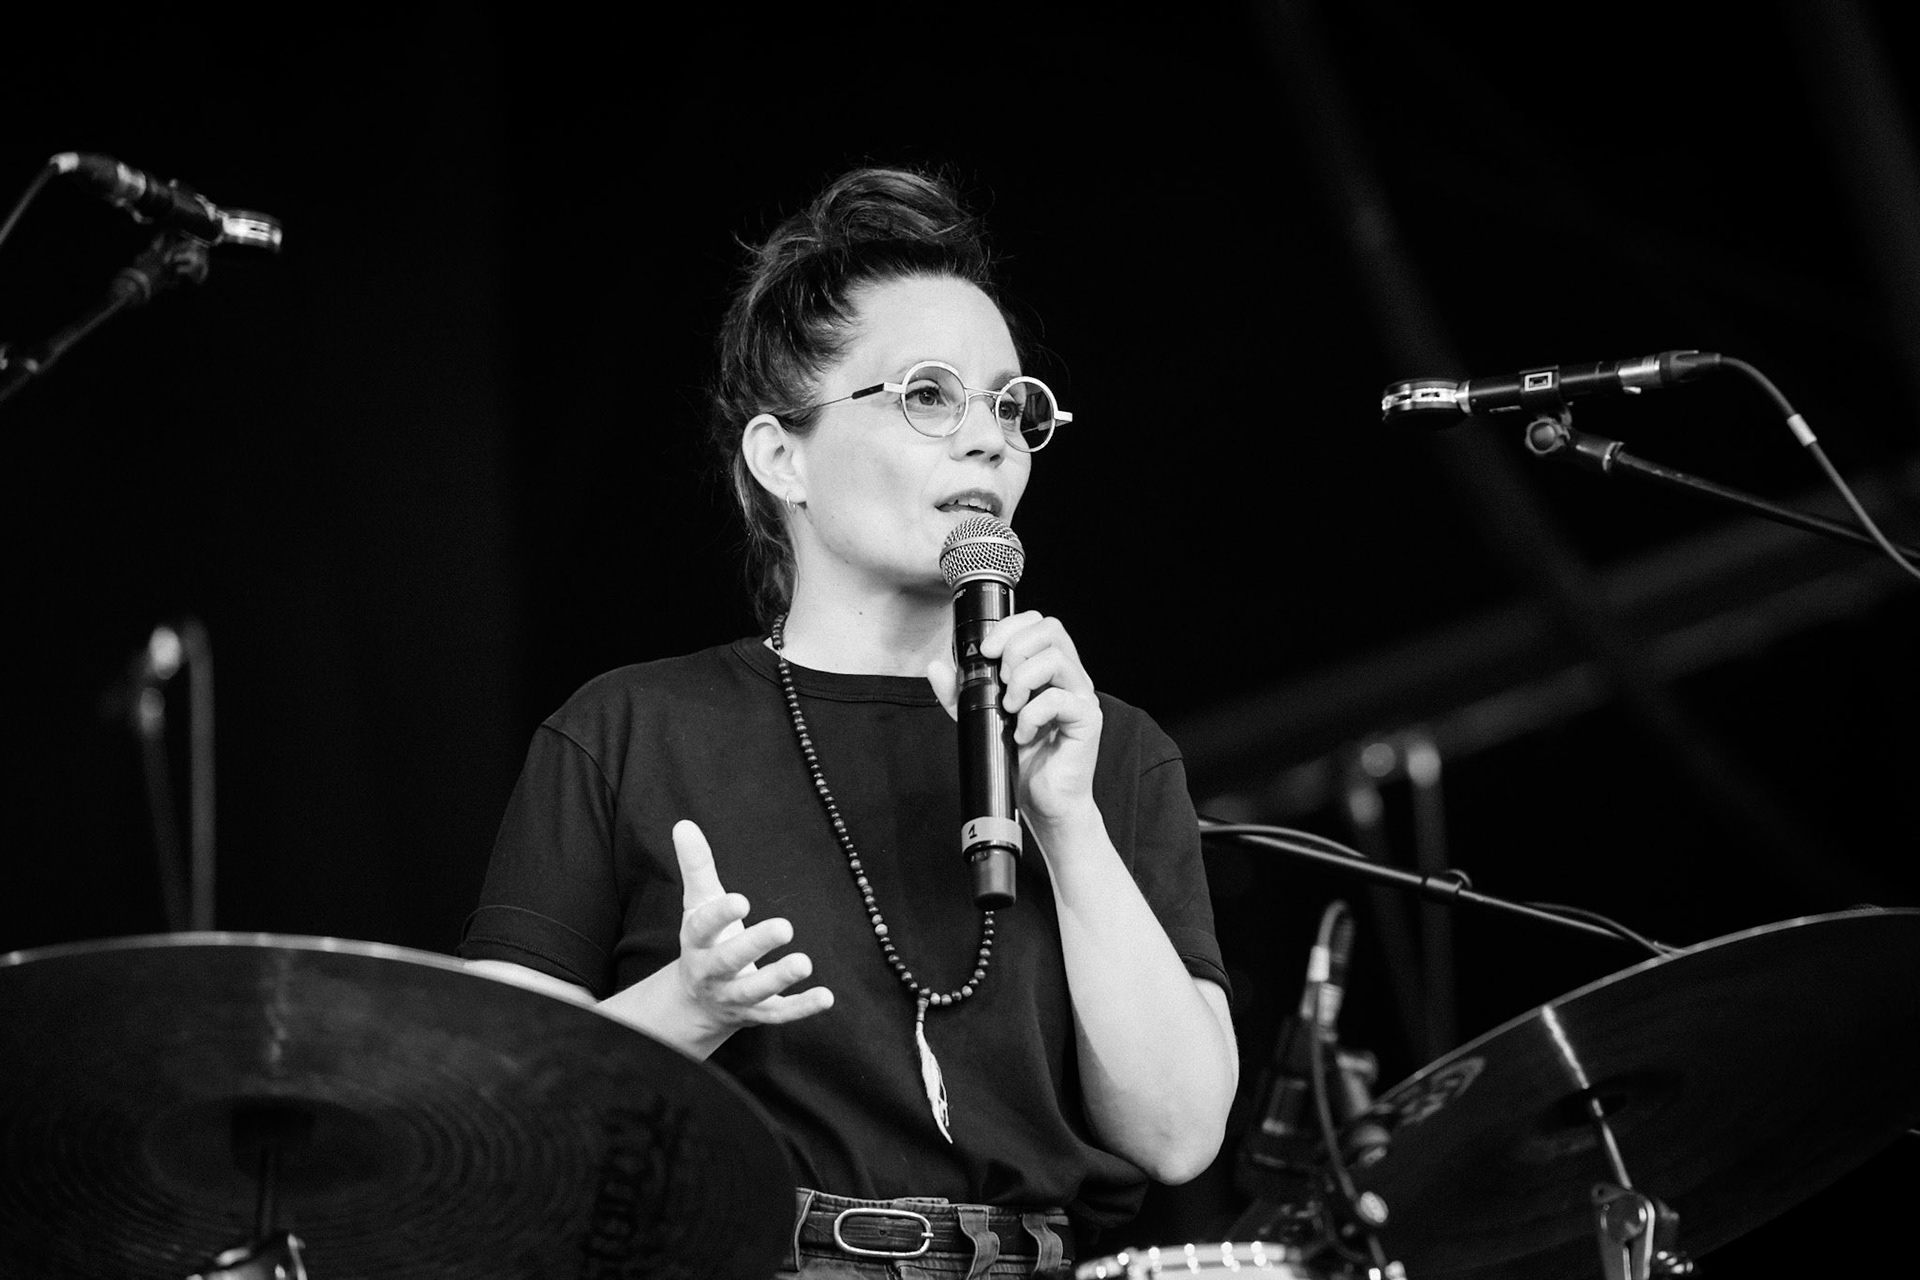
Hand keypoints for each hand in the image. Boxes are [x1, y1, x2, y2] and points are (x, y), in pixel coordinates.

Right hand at [671, 819, 832, 1040]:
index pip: (703, 928)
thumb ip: (696, 867)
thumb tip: (684, 824)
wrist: (697, 1002)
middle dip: (754, 946)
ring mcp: (735, 997)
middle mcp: (712, 973)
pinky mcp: (758, 1015)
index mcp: (697, 942)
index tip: (741, 900)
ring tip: (804, 962)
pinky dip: (802, 1008)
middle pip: (729, 961)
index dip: (720, 915)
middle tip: (784, 927)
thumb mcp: (698, 904)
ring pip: (754, 992)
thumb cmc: (704, 941)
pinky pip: (779, 1014)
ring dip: (778, 979)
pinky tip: (826, 997)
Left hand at [927, 611, 1102, 829]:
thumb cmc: (1022, 759)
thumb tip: (937, 667)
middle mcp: (1070, 676)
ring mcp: (1082, 695)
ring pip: (1055, 659)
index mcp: (1049, 668)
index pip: (1037, 623)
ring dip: (1021, 681)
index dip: (1009, 628)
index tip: (985, 651)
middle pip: (1051, 628)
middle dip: (1014, 649)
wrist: (1043, 802)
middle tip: (999, 680)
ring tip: (1010, 710)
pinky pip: (1058, 700)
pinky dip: (1031, 715)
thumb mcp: (982, 719)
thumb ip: (961, 693)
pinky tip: (1023, 735)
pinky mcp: (1088, 719)